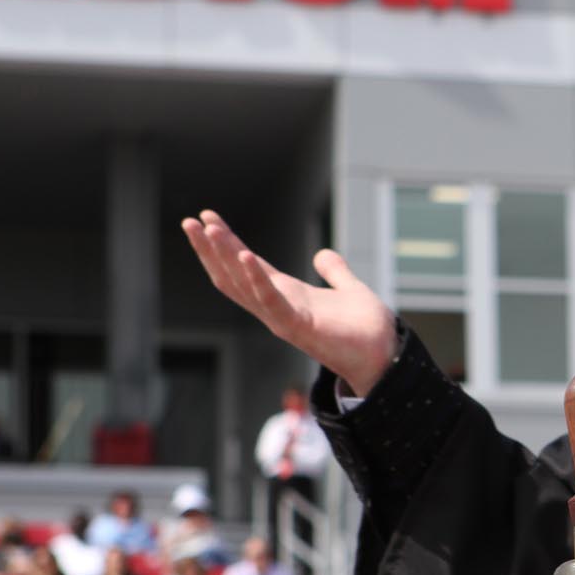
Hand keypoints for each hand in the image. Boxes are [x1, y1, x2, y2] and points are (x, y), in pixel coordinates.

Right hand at [182, 210, 398, 395]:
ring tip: (208, 229)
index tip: (207, 217)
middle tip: (189, 221)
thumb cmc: (364, 329)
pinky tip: (246, 254)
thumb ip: (335, 272)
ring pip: (243, 286)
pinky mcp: (299, 327)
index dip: (226, 242)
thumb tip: (323, 254)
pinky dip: (257, 279)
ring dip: (224, 256)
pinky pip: (272, 301)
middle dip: (210, 249)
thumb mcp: (348, 289)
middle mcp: (277, 307)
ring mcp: (284, 319)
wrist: (386, 356)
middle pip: (233, 275)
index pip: (245, 265)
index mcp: (286, 295)